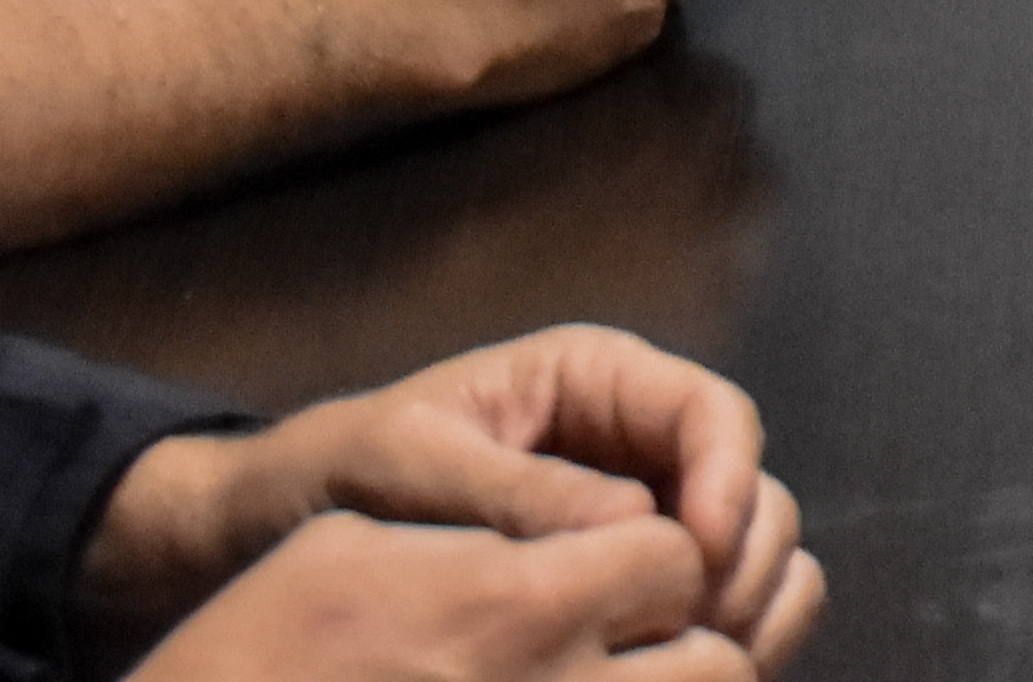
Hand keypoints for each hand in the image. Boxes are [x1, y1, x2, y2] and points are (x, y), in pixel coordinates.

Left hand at [82, 326, 819, 667]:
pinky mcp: (622, 582)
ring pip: (743, 552)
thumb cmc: (338, 470)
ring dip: (745, 606)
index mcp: (594, 381)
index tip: (700, 552)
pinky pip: (703, 605)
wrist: (283, 526)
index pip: (711, 412)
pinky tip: (691, 678)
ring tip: (710, 668)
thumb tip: (629, 520)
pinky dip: (718, 641)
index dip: (728, 477)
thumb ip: (513, 488)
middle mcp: (633, 442)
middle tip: (708, 633)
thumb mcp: (410, 465)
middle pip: (749, 485)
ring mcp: (637, 514)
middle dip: (747, 555)